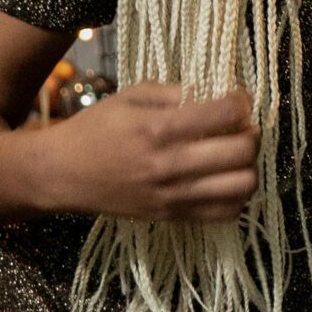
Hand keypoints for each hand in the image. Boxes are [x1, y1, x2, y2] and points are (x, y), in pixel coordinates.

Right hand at [37, 83, 259, 221]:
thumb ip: (174, 93)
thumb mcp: (129, 97)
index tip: (237, 98)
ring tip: (234, 154)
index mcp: (158, 129)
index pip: (225, 114)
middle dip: (250, 133)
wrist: (61, 175)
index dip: (241, 102)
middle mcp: (169, 165)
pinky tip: (223, 179)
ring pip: (242, 186)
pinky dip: (236, 195)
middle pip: (241, 151)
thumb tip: (214, 95)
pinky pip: (225, 213)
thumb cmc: (95, 129)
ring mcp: (172, 196)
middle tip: (240, 126)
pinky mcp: (171, 218)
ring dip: (248, 166)